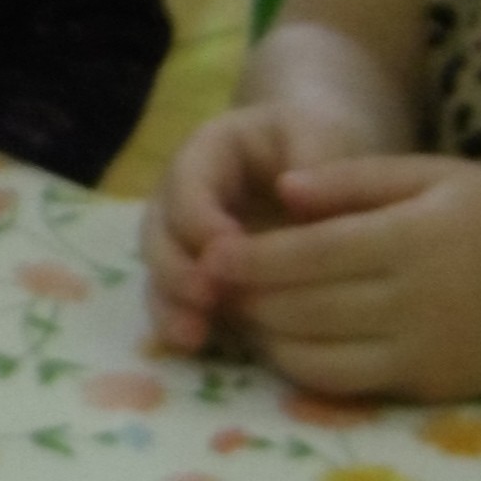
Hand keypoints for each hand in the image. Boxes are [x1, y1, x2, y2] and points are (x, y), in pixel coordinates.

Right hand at [142, 103, 385, 352]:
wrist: (319, 150)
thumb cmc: (318, 137)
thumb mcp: (319, 135)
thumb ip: (312, 166)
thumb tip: (298, 212)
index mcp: (206, 152)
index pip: (188, 183)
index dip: (200, 218)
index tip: (230, 247)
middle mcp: (182, 196)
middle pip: (160, 231)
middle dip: (176, 267)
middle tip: (205, 297)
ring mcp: (186, 239)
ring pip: (160, 271)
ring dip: (171, 303)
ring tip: (192, 335)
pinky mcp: (201, 276)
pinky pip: (179, 300)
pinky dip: (183, 321)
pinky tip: (198, 345)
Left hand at [207, 156, 480, 400]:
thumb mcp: (436, 174)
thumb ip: (355, 180)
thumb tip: (282, 188)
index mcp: (416, 238)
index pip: (313, 254)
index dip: (253, 258)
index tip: (211, 252)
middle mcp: (418, 301)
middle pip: (305, 309)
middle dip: (248, 300)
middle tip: (210, 287)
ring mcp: (425, 352)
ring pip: (317, 358)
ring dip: (268, 340)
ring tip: (242, 314)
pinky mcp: (430, 388)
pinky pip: (348, 385)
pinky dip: (306, 367)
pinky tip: (287, 341)